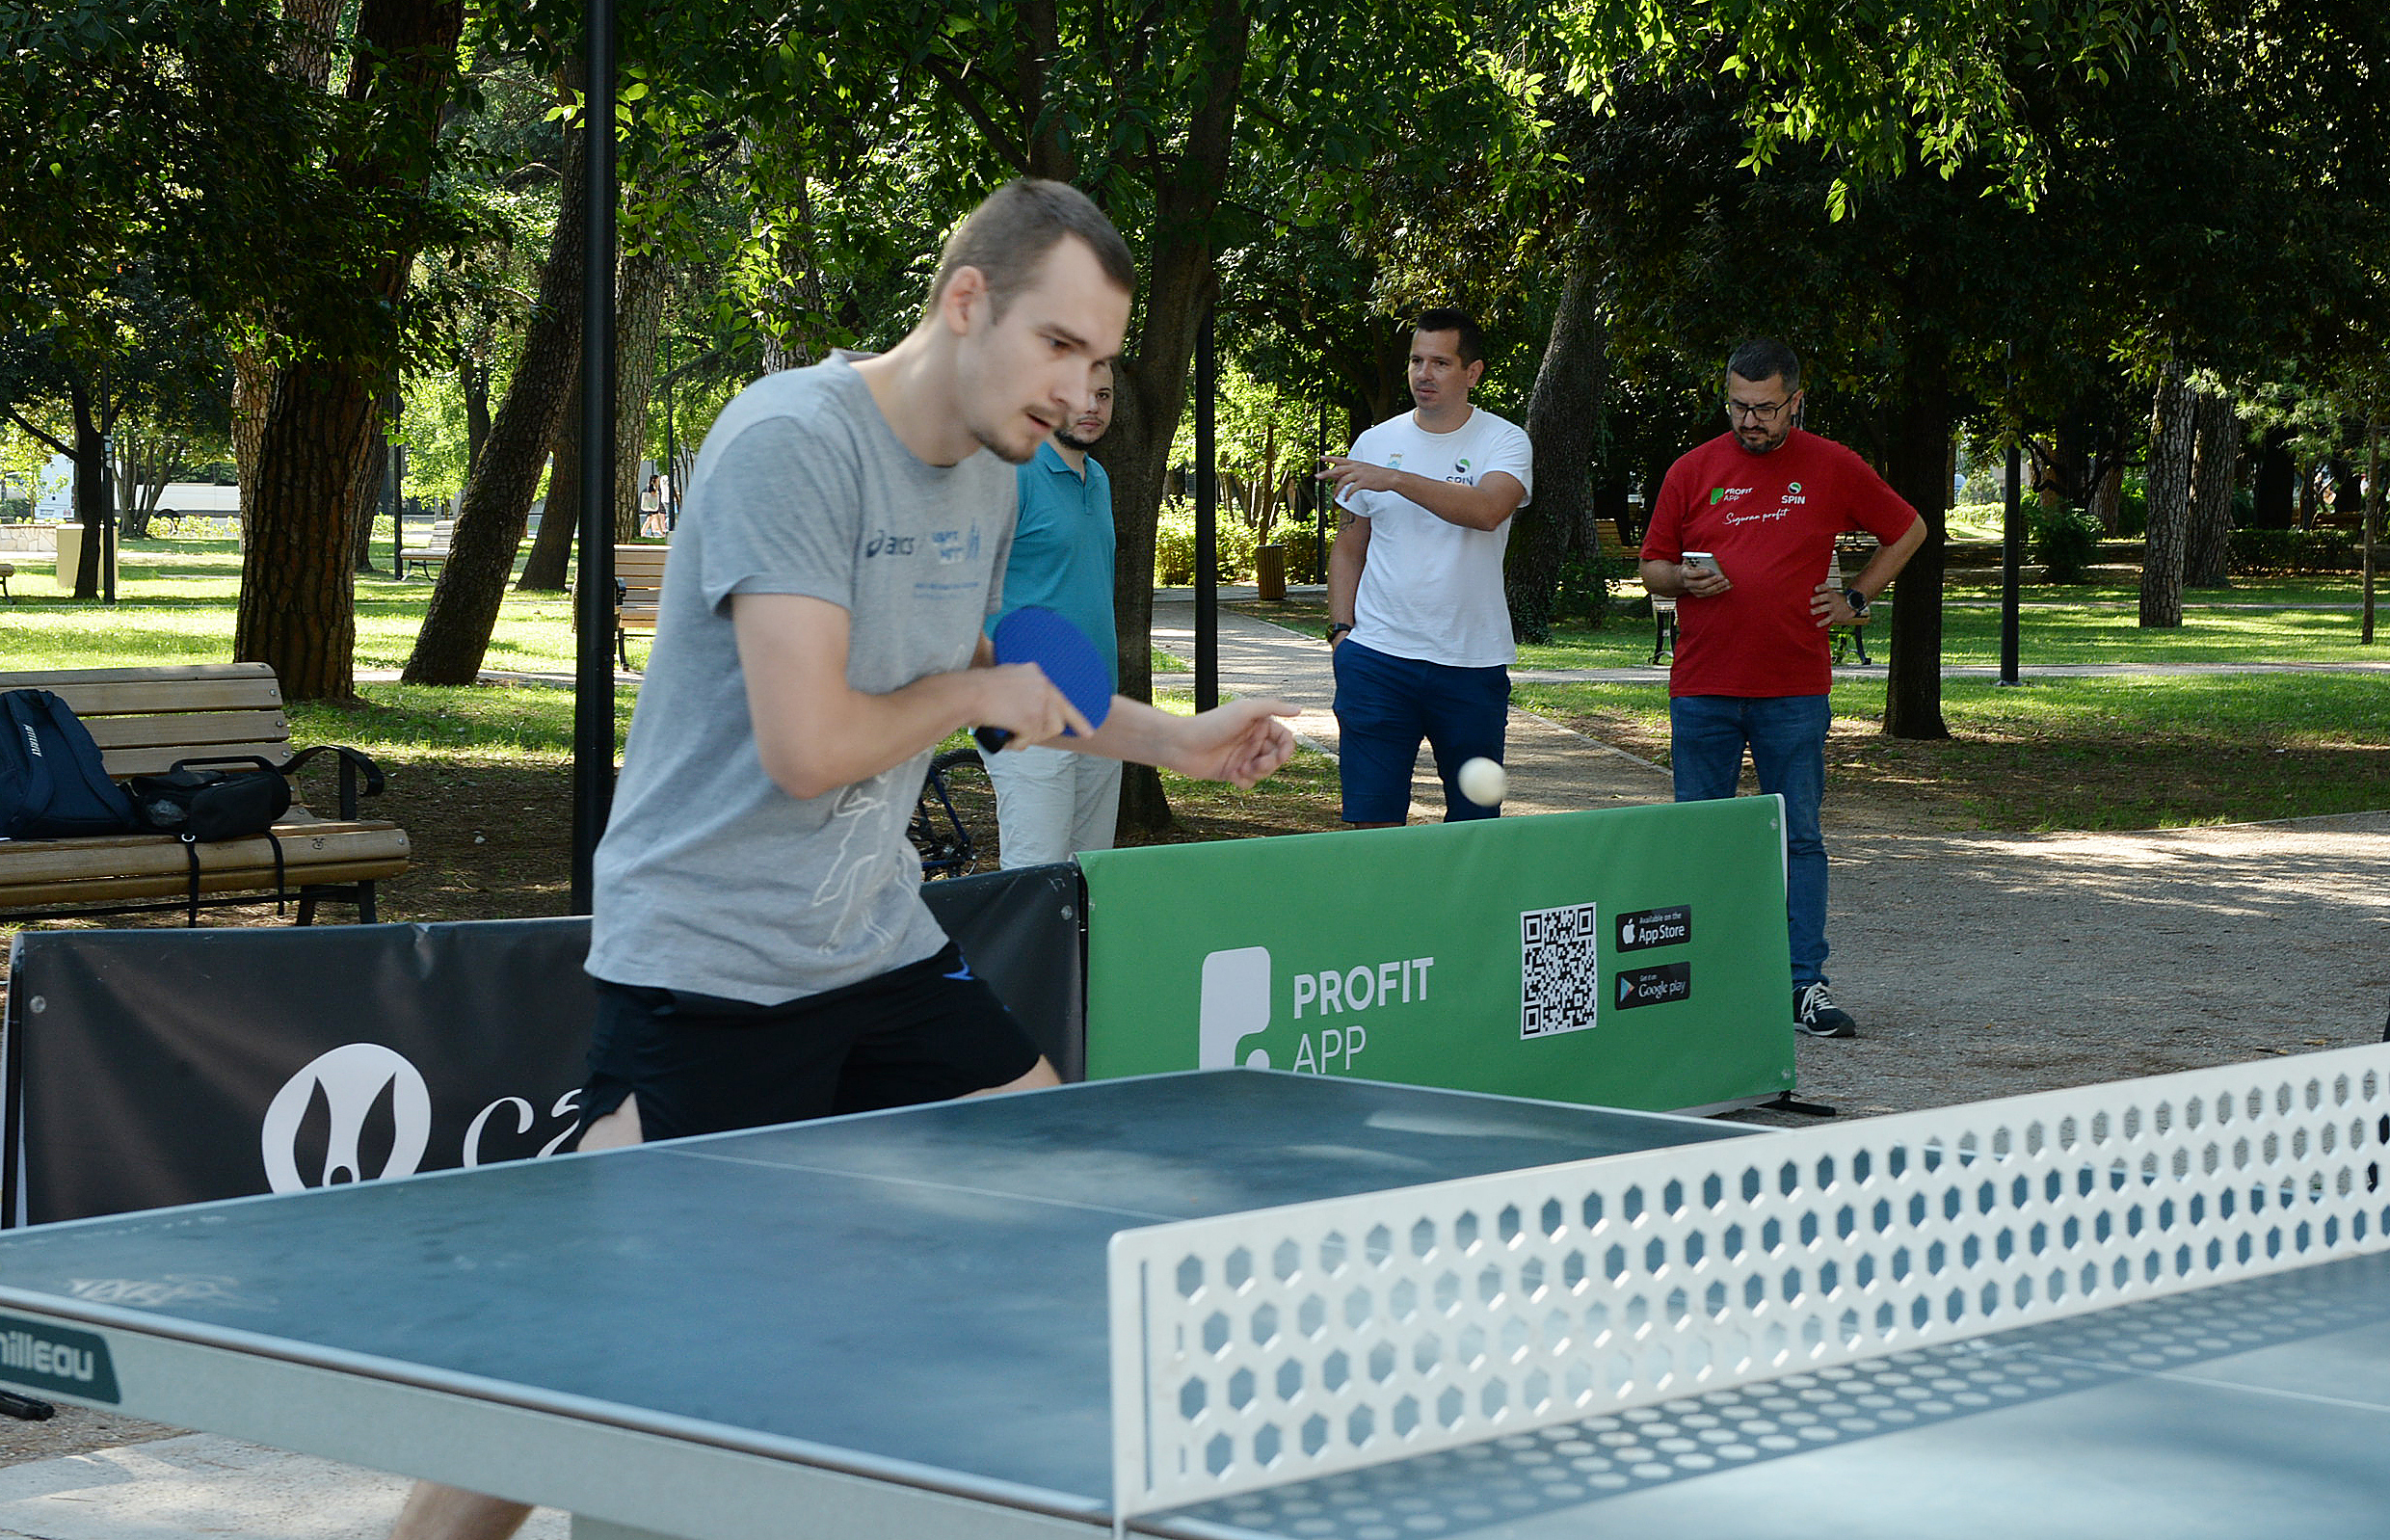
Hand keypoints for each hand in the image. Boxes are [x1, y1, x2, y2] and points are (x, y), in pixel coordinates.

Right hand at [974, 662, 1092, 746]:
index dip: (1075, 718)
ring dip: (1029, 737)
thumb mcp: (1003, 680)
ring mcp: (1038, 702)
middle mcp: (1042, 684)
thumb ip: (1020, 690)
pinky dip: (1015, 743)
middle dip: (1056, 730)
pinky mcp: (1031, 718)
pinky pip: (1029, 740)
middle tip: (1057, 737)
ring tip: (1011, 735)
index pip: (1060, 697)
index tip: (1088, 732)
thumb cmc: (974, 690)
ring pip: (1048, 731)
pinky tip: (1003, 737)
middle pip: (1060, 717)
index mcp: (1035, 672)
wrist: (966, 693)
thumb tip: (1026, 716)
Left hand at [1165, 698, 1299, 787]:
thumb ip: (1274, 707)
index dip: (1286, 749)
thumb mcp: (1245, 710)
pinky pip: (1249, 783)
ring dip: (1256, 773)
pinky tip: (1230, 775)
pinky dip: (1243, 781)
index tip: (1279, 755)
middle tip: (1257, 764)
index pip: (1285, 738)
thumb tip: (1299, 709)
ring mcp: (1243, 757)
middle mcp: (1252, 740)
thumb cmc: (1211, 724)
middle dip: (1270, 764)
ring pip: (1265, 772)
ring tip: (1240, 770)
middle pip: (1277, 758)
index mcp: (1259, 724)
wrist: (1182, 745)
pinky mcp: (1232, 772)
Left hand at [1317, 456, 1403, 496]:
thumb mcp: (1363, 469)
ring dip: (1337, 489)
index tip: (1321, 457)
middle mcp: (1356, 467)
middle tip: (1317, 476)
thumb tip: (1339, 475)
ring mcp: (1360, 474)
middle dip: (1326, 473)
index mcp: (1355, 463)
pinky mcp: (1364, 483)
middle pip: (1338, 469)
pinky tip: (1346, 500)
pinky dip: (1347, 495)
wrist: (1390, 477)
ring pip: (1343, 481)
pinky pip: (1351, 489)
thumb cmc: (1376, 474)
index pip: (1340, 459)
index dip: (1330, 458)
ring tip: (1335, 496)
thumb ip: (1351, 471)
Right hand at [1679, 560, 1731, 597]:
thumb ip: (1696, 561)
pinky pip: (1710, 594)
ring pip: (1706, 591)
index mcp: (1684, 573)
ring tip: (1726, 582)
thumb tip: (1708, 560)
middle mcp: (1688, 584)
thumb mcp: (1689, 562)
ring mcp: (1693, 591)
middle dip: (1712, 580)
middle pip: (1700, 584)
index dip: (1700, 573)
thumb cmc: (1689, 567)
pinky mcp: (1698, 594)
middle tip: (1722, 576)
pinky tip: (1726, 587)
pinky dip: (1719, 590)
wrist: (1681, 578)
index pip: (1691, 574)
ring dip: (1718, 587)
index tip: (1709, 570)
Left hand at [1811, 581, 1862, 627]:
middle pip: (1826, 597)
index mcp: (1831, 593)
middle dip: (1818, 599)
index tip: (1815, 589)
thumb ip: (1823, 589)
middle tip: (1811, 601)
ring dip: (1819, 610)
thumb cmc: (1837, 598)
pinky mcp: (1834, 617)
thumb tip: (1813, 588)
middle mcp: (1833, 600)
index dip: (1821, 588)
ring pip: (1826, 608)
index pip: (1825, 588)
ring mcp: (1834, 608)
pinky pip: (1828, 620)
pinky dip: (1823, 622)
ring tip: (1812, 612)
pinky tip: (1817, 624)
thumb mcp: (1832, 592)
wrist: (1851, 606)